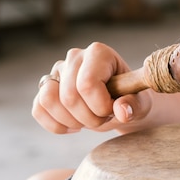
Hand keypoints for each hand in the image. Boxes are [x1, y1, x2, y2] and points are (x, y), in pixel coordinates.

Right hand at [32, 43, 151, 133]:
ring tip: (88, 121)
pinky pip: (38, 109)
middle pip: (69, 96)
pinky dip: (55, 125)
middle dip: (89, 118)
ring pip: (47, 100)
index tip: (113, 110)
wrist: (120, 104)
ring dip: (70, 121)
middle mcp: (75, 57)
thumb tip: (121, 111)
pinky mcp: (46, 87)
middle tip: (104, 118)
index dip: (100, 106)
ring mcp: (58, 71)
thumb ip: (134, 106)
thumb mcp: (141, 104)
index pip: (87, 84)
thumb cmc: (131, 99)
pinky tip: (74, 125)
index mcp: (99, 53)